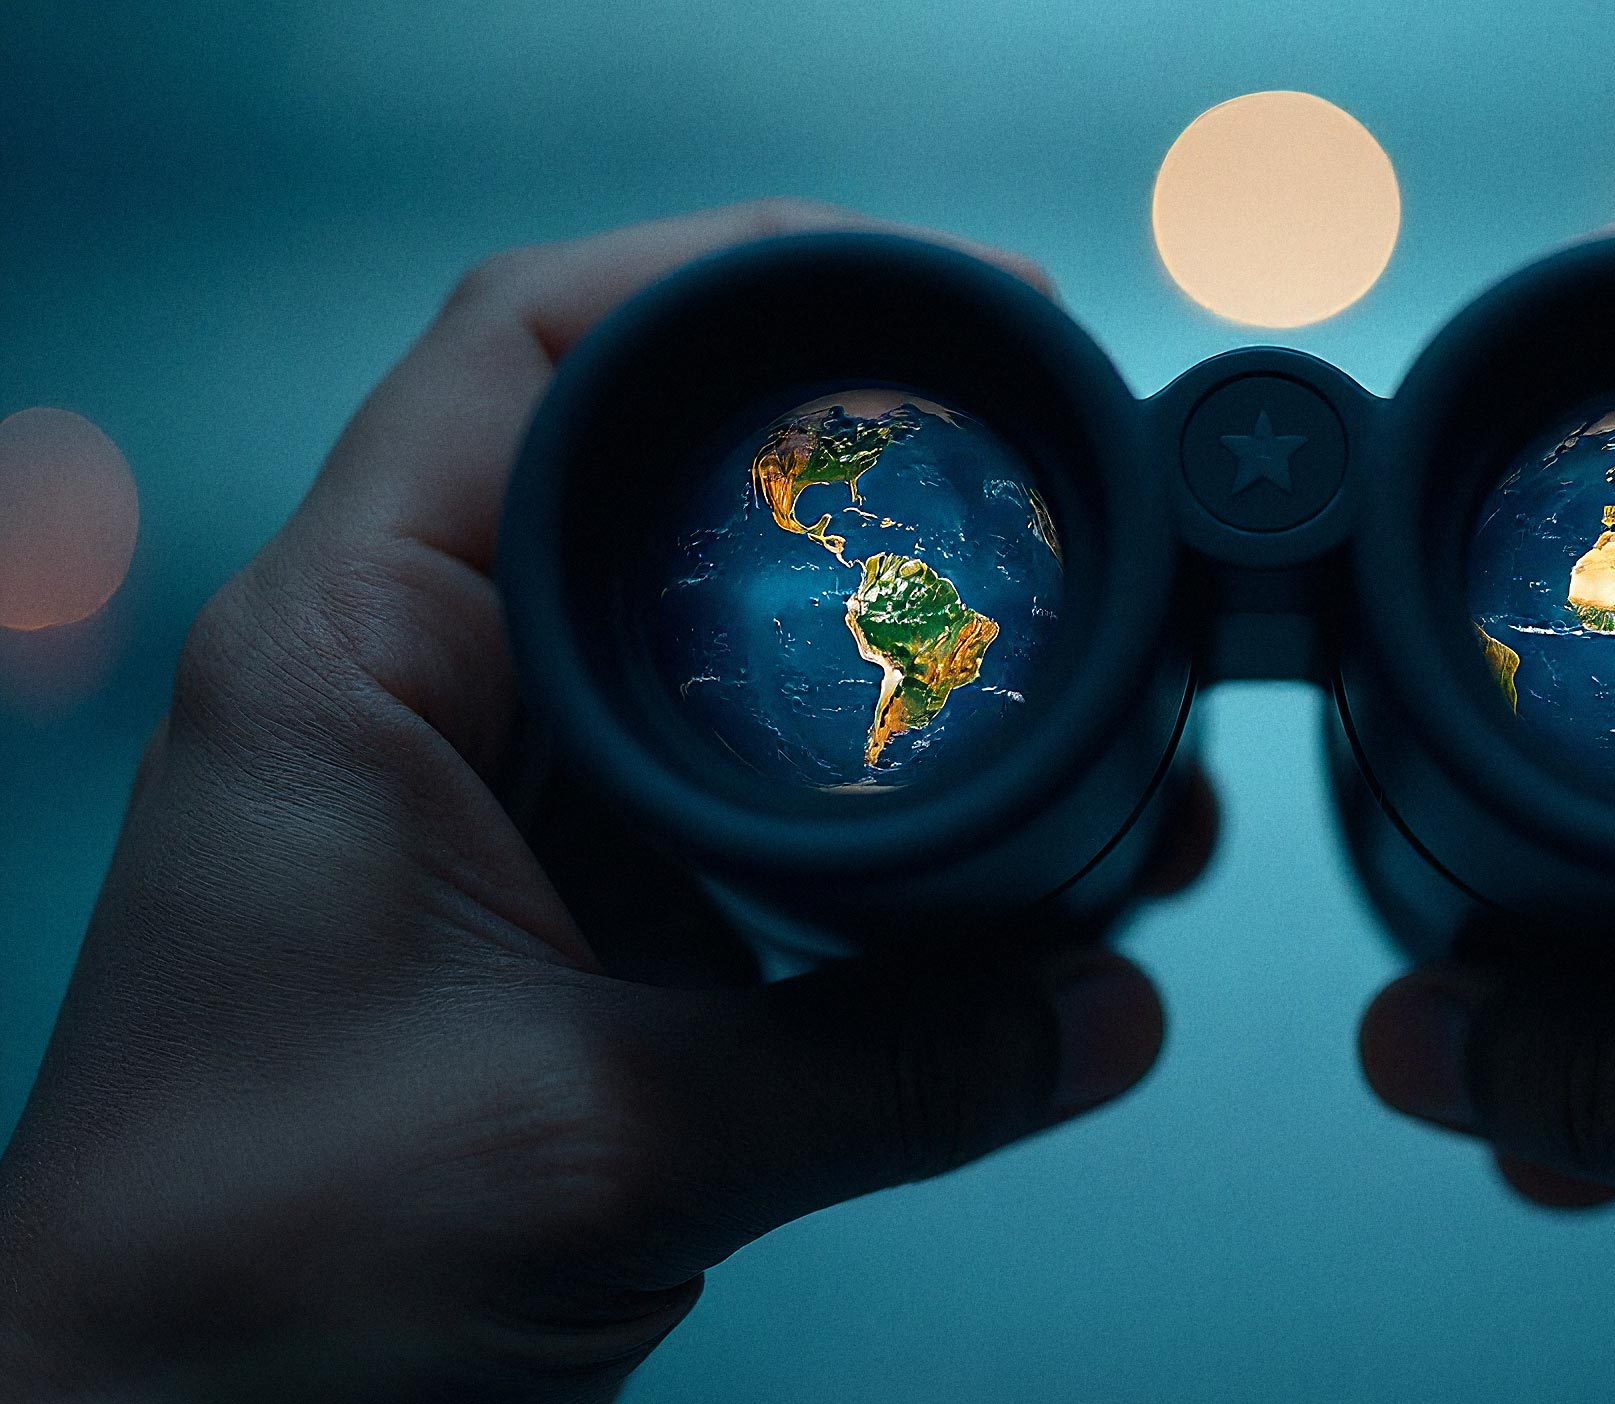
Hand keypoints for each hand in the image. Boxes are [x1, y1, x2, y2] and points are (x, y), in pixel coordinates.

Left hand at [0, 201, 1208, 1402]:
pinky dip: (864, 803)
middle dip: (849, 467)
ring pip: (703, 652)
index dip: (739, 287)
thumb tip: (1111, 1009)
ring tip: (1068, 663)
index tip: (940, 303)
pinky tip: (993, 835)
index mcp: (353, 659)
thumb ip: (891, 1068)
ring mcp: (493, 808)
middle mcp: (417, 696)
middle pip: (643, 478)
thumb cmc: (254, 1278)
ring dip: (873, 654)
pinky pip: (733, 803)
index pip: (531, 351)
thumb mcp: (606, 1148)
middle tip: (1037, 470)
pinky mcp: (558, 918)